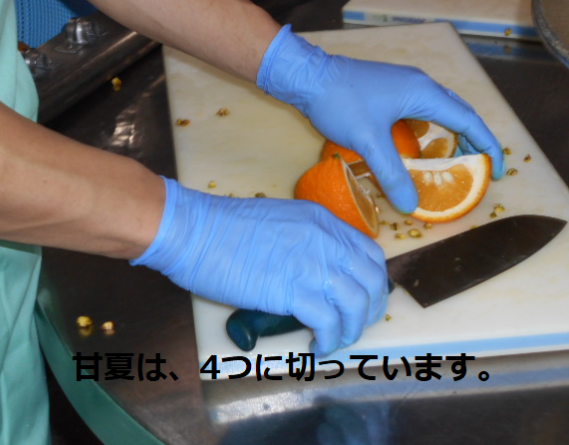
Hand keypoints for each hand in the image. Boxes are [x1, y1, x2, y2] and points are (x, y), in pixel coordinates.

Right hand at [131, 178, 388, 355]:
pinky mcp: (292, 291)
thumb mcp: (278, 222)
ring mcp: (311, 265)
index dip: (373, 281)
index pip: (369, 253)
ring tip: (335, 340)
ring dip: (351, 329)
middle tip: (355, 325)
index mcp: (321, 221)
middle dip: (371, 309)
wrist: (194, 231)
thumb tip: (314, 270)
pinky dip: (328, 340)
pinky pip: (328, 323)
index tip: (364, 298)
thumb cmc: (224, 228)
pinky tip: (316, 346)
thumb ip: (304, 241)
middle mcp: (324, 240)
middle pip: (371, 280)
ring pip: (356, 304)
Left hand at [257, 25, 503, 212]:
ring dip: (449, 136)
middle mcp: (420, 86)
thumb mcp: (369, 141)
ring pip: (438, 113)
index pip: (468, 121)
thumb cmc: (340, 103)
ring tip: (450, 163)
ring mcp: (404, 87)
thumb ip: (392, 173)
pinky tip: (418, 150)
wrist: (308, 77)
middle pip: (458, 114)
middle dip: (471, 143)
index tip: (495, 171)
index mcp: (423, 93)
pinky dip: (427, 132)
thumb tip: (411, 205)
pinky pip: (419, 113)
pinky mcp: (389, 92)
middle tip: (475, 171)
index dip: (486, 146)